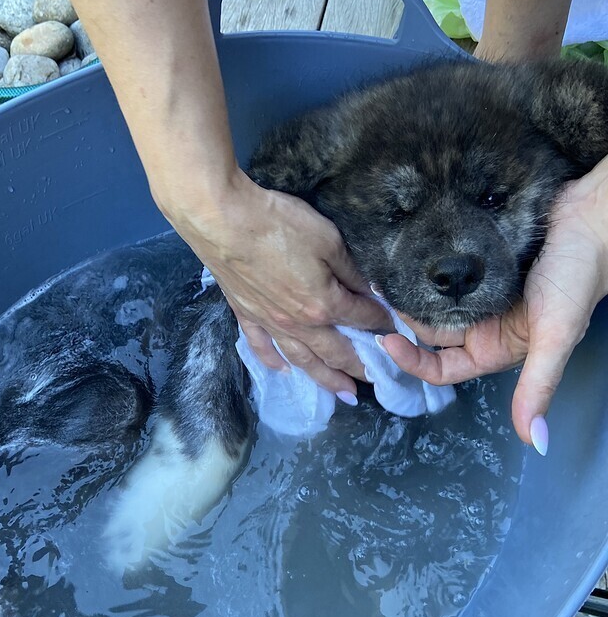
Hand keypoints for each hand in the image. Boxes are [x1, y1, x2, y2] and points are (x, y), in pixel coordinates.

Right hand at [165, 169, 392, 399]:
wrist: (222, 222)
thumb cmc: (278, 225)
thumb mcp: (328, 239)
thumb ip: (350, 270)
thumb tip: (368, 291)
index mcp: (324, 304)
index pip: (361, 318)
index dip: (381, 322)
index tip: (394, 328)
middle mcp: (299, 324)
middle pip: (335, 352)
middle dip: (359, 367)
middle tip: (376, 381)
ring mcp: (270, 323)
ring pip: (302, 359)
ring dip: (325, 378)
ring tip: (343, 394)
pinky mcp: (246, 316)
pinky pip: (262, 347)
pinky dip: (275, 363)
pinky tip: (285, 372)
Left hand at [379, 167, 607, 452]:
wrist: (596, 218)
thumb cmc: (581, 279)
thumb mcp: (555, 337)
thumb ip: (538, 387)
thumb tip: (534, 442)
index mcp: (493, 348)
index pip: (440, 367)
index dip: (411, 361)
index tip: (385, 340)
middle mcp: (480, 324)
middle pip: (427, 333)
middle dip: (402, 322)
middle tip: (377, 301)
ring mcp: (475, 293)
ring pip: (429, 302)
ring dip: (409, 294)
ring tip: (384, 279)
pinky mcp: (474, 264)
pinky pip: (440, 273)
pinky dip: (423, 269)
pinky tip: (403, 259)